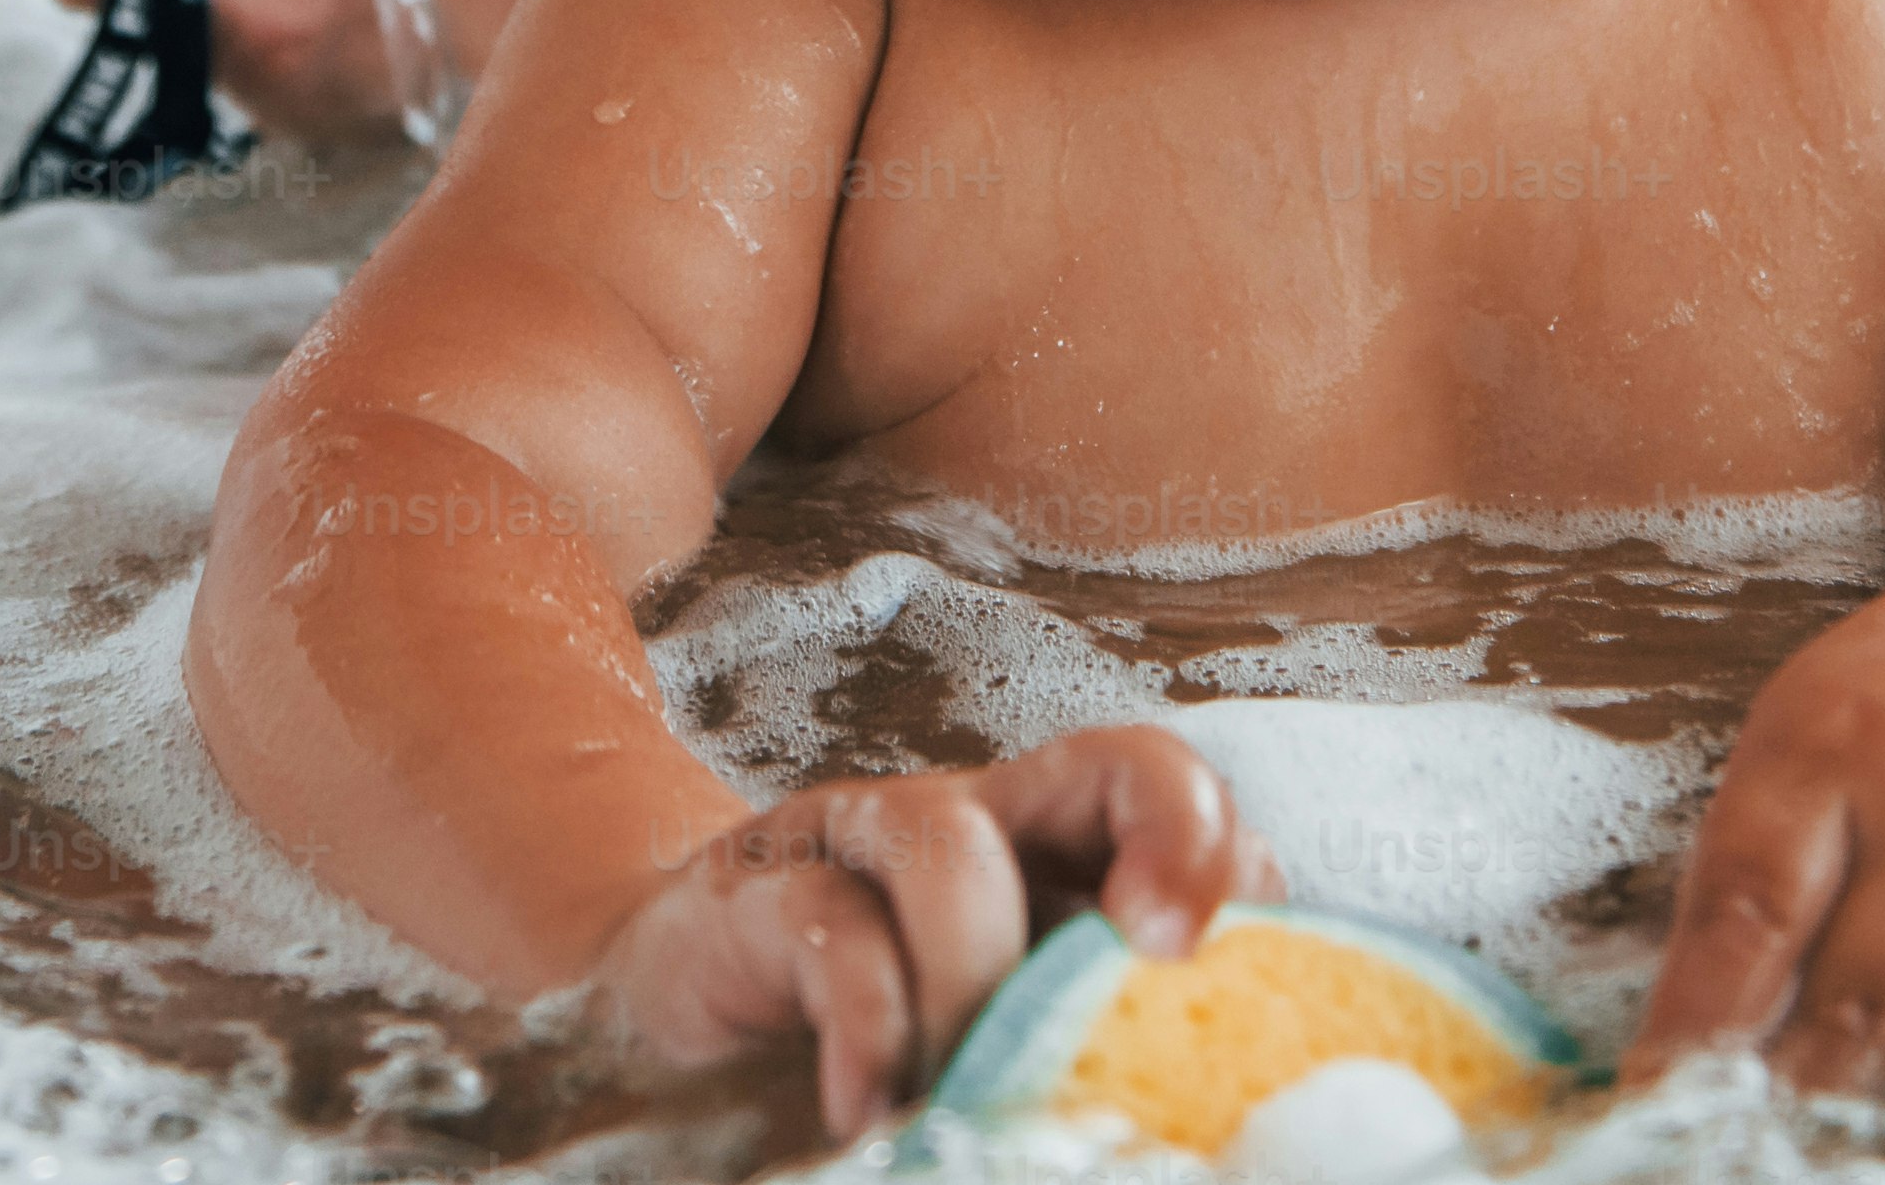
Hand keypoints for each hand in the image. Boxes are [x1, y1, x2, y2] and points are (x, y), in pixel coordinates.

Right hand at [588, 730, 1272, 1154]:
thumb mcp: (993, 1033)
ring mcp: (862, 847)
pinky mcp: (759, 896)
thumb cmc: (861, 1037)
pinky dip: (868, 1025)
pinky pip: (832, 931)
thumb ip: (1078, 1036)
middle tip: (1161, 956)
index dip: (1215, 848)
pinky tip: (867, 1108)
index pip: (1164, 797)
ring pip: (955, 849)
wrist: (664, 1013)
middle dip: (1166, 841)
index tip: (1219, 951)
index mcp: (1049, 852)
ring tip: (966, 1097)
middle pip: (1108, 764)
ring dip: (979, 986)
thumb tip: (1195, 1120)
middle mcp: (974, 824)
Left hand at [1627, 529, 1884, 1097]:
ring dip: (1875, 1086)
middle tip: (1731, 1131)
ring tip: (1823, 1101)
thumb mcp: (1818, 726)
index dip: (1699, 1018)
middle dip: (1787, 1082)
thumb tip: (1696, 1014)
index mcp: (1832, 742)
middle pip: (1849, 1003)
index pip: (1749, 904)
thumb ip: (1759, 862)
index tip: (1654, 1090)